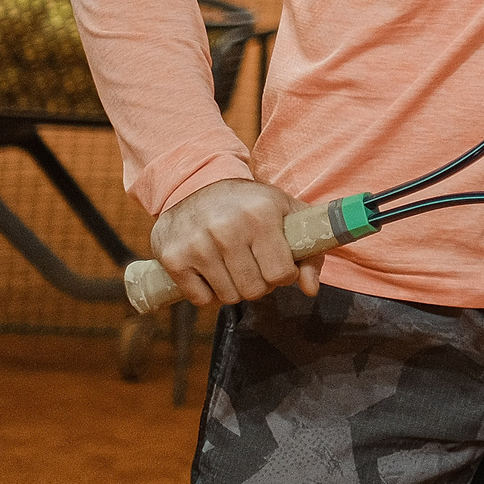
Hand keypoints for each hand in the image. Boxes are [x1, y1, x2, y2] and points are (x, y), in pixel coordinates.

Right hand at [150, 179, 320, 307]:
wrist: (197, 183)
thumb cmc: (250, 202)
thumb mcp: (286, 212)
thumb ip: (309, 251)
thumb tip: (310, 289)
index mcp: (261, 215)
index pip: (280, 274)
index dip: (284, 275)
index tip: (278, 263)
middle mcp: (227, 229)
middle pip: (254, 290)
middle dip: (259, 283)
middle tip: (254, 265)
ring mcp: (197, 244)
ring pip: (228, 297)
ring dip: (234, 288)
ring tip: (233, 265)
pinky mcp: (173, 257)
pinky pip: (201, 299)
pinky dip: (208, 293)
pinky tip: (211, 271)